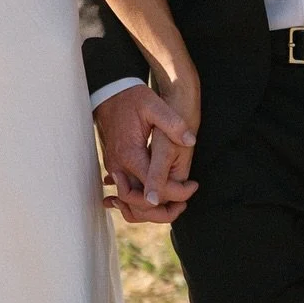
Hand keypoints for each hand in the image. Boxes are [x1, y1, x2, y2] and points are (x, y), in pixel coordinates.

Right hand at [95, 78, 199, 225]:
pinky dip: (138, 202)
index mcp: (131, 153)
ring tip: (174, 205)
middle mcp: (119, 165)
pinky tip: (155, 202)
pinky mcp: (113, 166)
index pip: (154, 186)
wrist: (109, 92)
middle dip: (163, 210)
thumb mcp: (154, 105)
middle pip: (139, 203)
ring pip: (129, 202)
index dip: (177, 192)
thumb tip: (190, 140)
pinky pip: (124, 193)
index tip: (194, 185)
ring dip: (150, 210)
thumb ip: (173, 123)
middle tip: (185, 203)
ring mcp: (113, 167)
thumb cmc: (132, 98)